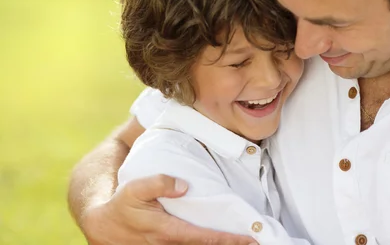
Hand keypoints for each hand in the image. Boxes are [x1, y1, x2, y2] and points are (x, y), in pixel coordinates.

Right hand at [81, 174, 255, 244]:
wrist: (101, 225)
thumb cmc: (122, 205)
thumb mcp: (135, 188)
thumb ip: (158, 183)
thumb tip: (182, 184)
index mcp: (165, 231)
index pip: (204, 238)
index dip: (228, 240)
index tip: (250, 240)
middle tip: (255, 244)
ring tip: (243, 244)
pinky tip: (219, 243)